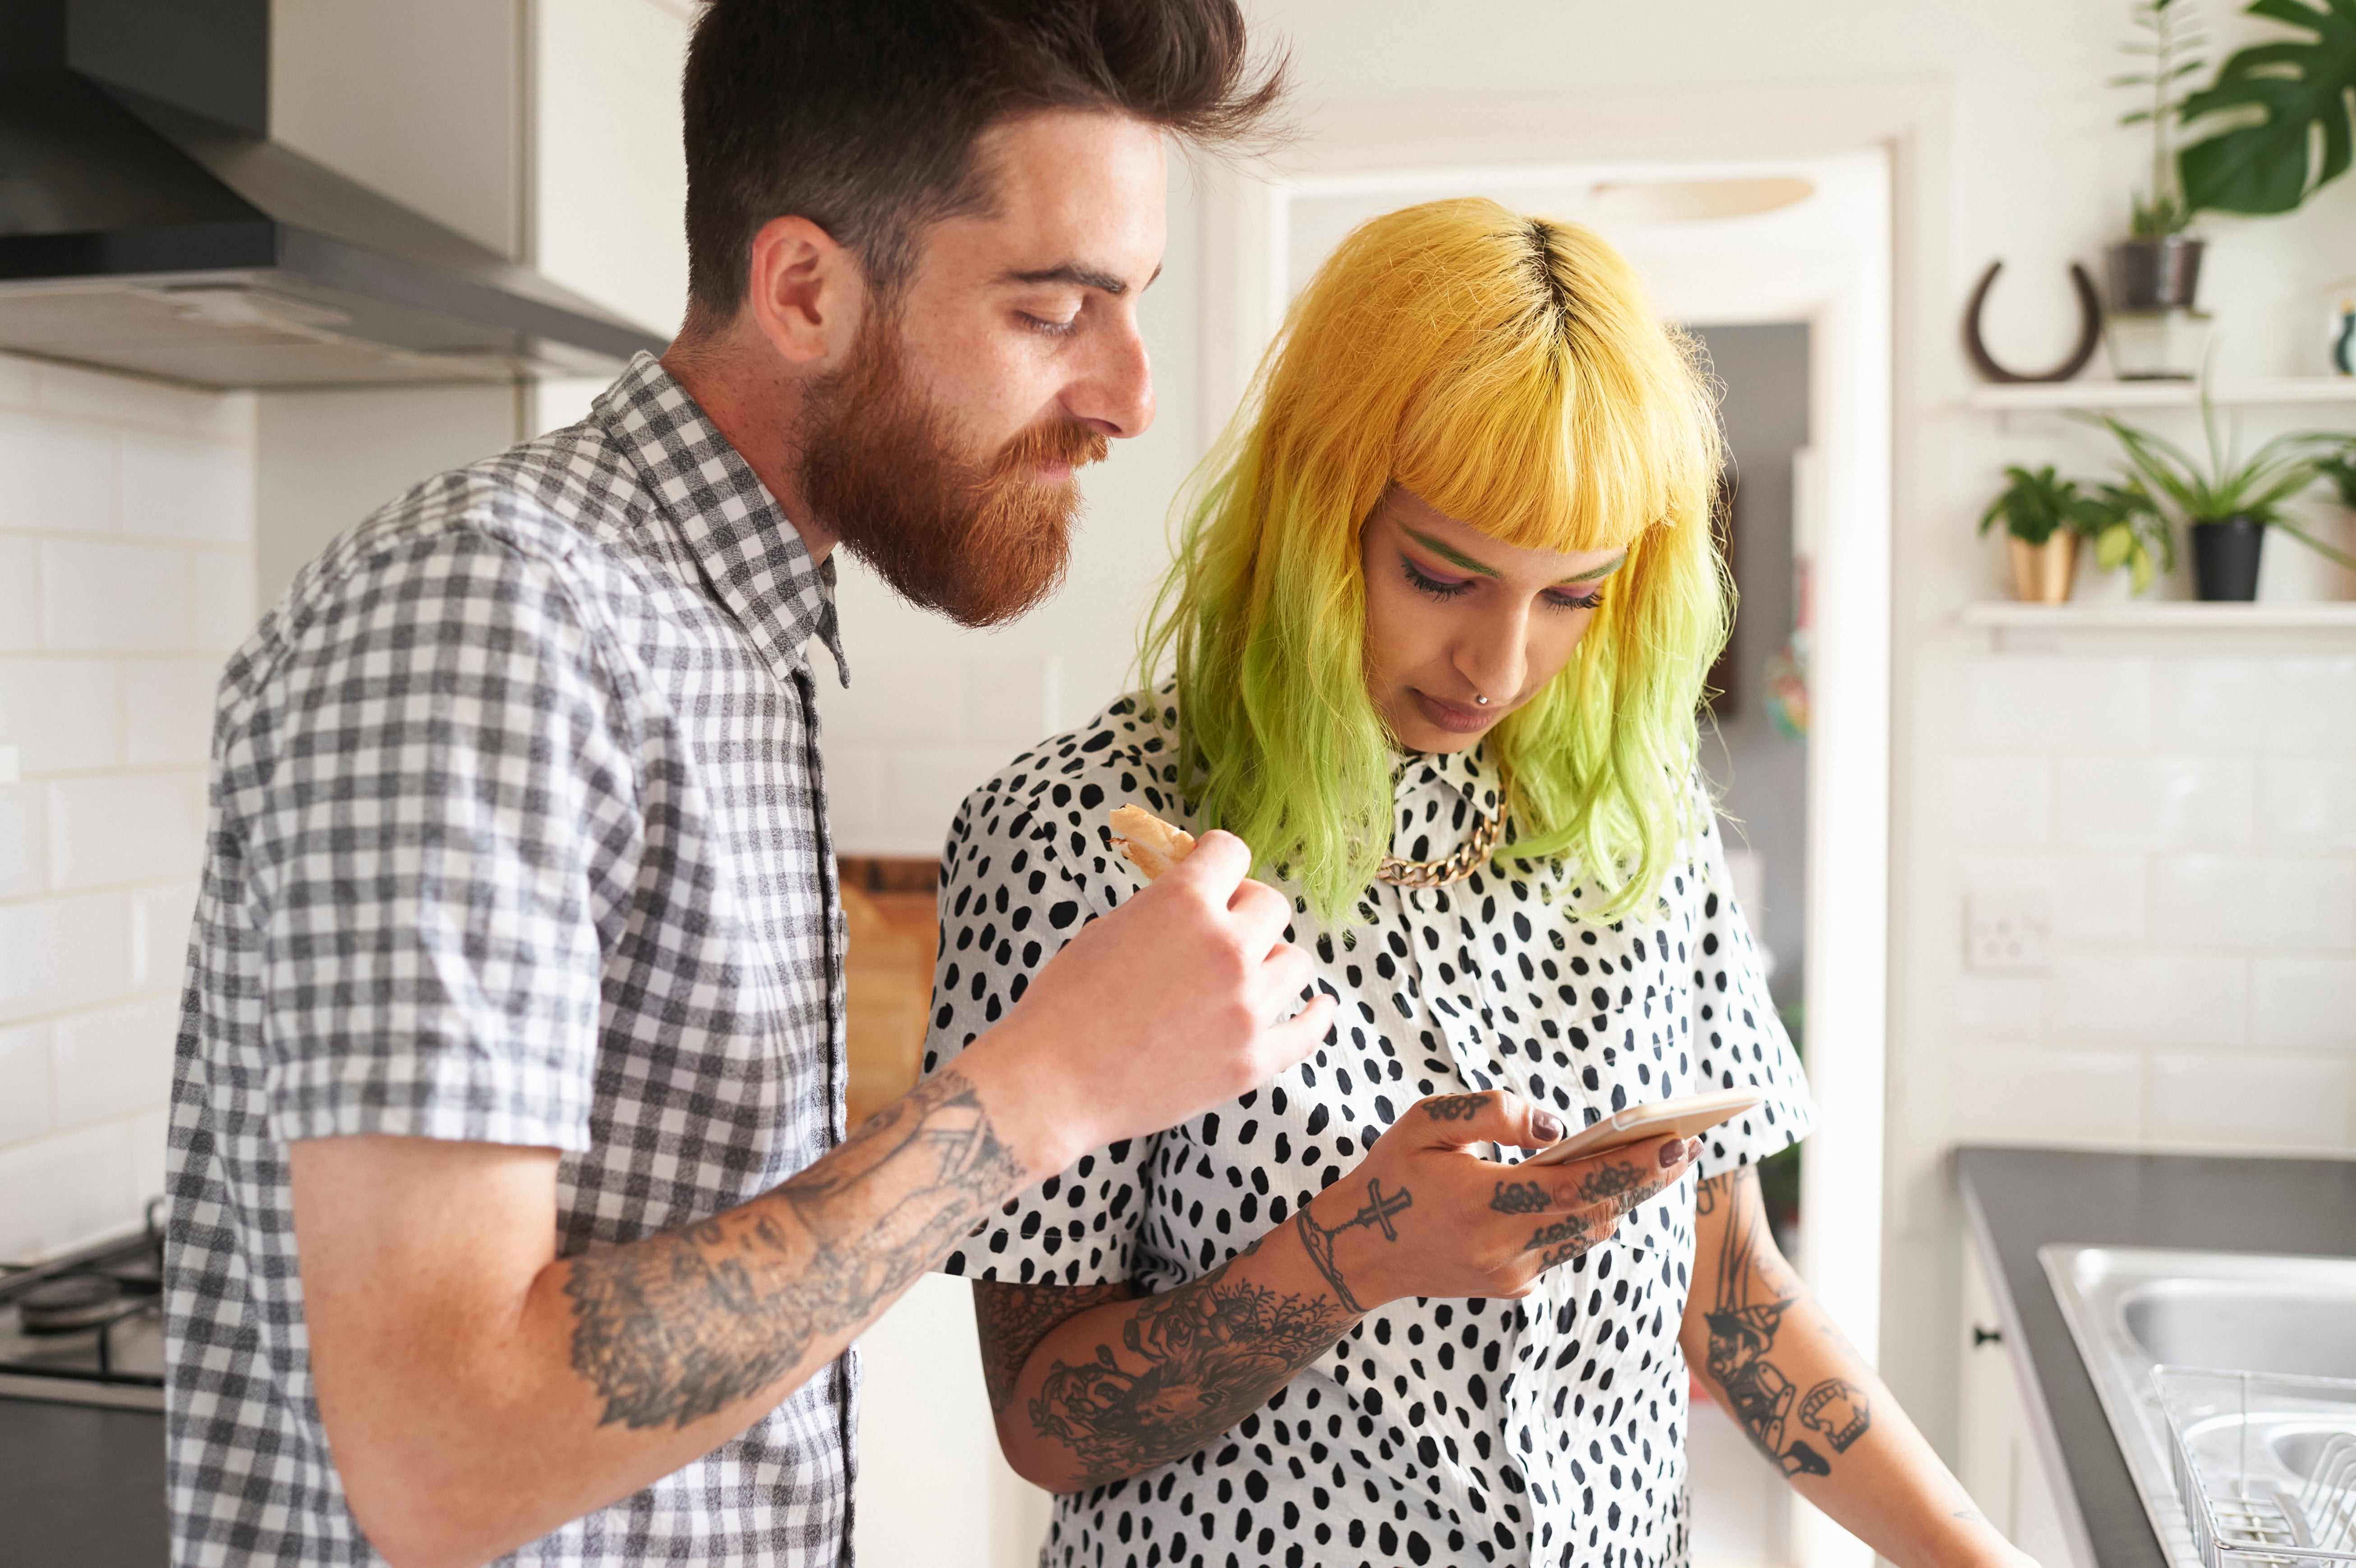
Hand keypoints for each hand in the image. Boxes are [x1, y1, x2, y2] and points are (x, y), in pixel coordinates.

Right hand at [967, 829, 1335, 1173]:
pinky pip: (1309, 1031)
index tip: (1212, 875)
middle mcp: (1226, 949)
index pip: (1232, 852)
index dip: (1217, 861)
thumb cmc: (1065, 1004)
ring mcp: (1245, 1008)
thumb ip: (1164, 908)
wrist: (1052, 1083)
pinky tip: (1317, 1007)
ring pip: (1294, 963)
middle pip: (1272, 906)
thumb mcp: (1108, 929)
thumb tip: (1197, 897)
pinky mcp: (1252, 1061)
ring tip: (1244, 975)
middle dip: (1245, 911)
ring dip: (1270, 962)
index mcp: (1184, 904)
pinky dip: (1316, 1016)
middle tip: (1220, 930)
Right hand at [1293, 1090, 1699, 1310]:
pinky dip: (1583, 1216)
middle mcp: (1504, 1247)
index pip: (1578, 1185)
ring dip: (1620, 1198)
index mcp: (1483, 1202)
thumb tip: (1555, 1126)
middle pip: (1597, 1213)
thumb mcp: (1426, 1123)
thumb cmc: (1393, 1174)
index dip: (1632, 1166)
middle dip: (1646, 1179)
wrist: (1360, 1250)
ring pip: (1586, 1234)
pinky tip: (1596, 1189)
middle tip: (1686, 1145)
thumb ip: (1491, 1113)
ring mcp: (1511, 1273)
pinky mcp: (1512, 1285)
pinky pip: (1562, 1247)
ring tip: (1653, 1160)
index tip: (1675, 1141)